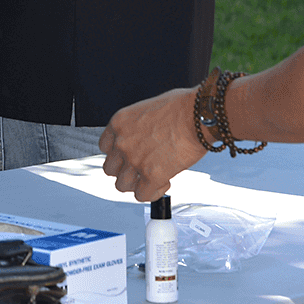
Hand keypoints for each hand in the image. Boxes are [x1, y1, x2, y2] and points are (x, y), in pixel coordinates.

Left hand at [99, 87, 207, 201]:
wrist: (199, 116)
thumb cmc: (181, 107)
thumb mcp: (148, 108)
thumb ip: (138, 126)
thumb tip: (144, 136)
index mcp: (119, 123)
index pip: (104, 147)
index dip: (118, 154)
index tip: (128, 156)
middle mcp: (122, 143)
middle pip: (110, 169)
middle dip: (125, 171)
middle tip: (140, 169)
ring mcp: (134, 161)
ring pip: (122, 186)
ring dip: (137, 184)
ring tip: (152, 178)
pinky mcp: (152, 176)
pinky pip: (142, 196)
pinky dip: (152, 193)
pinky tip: (164, 182)